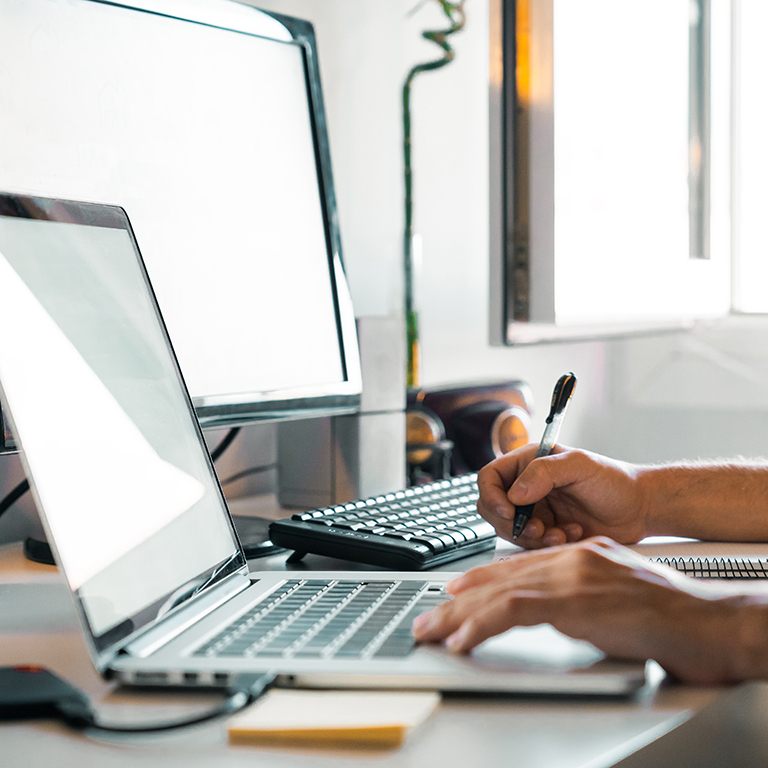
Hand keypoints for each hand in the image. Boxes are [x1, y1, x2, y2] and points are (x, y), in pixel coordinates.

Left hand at [413, 538, 765, 683]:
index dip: (481, 580)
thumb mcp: (618, 598)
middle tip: (429, 618)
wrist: (710, 621)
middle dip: (458, 600)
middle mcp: (572, 558)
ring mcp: (572, 576)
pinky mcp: (575, 600)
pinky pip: (513, 611)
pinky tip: (463, 641)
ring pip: (498, 593)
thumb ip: (584, 598)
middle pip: (500, 577)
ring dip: (459, 616)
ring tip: (432, 633)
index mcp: (581, 555)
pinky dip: (482, 626)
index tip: (455, 593)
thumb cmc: (673, 617)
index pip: (518, 566)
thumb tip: (561, 615)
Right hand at [477, 445, 647, 547]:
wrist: (639, 510)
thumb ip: (544, 472)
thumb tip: (515, 493)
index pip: (490, 477)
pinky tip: (571, 534)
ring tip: (560, 533)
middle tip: (538, 528)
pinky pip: (530, 545)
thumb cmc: (614, 481)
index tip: (508, 510)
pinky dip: (548, 545)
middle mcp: (527, 487)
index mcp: (528, 463)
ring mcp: (536, 511)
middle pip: (493, 508)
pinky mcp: (546, 532)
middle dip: (512, 523)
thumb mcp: (579, 465)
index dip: (492, 495)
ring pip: (510, 530)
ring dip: (533, 537)